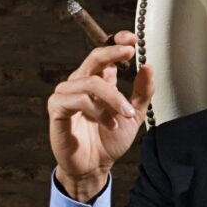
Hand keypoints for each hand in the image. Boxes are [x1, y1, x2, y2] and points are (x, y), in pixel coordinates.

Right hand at [47, 30, 153, 201]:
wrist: (94, 167)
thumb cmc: (109, 141)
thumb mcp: (134, 115)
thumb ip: (142, 92)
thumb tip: (149, 66)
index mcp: (98, 81)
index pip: (104, 52)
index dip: (116, 41)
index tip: (133, 40)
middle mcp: (80, 83)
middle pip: (94, 58)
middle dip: (113, 52)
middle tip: (130, 53)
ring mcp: (66, 95)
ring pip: (90, 82)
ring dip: (112, 97)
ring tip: (125, 115)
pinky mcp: (57, 109)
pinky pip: (77, 100)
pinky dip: (97, 111)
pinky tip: (108, 124)